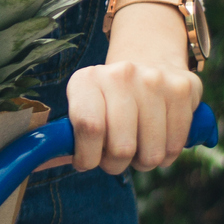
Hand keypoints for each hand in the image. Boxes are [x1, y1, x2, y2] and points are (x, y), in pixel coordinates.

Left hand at [64, 0, 202, 174]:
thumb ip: (64, 138)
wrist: (149, 59)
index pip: (88, 127)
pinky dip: (166, 156)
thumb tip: (39, 162)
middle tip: (116, 157)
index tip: (88, 161)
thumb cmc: (108, 100)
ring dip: (143, 162)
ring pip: (151, 152)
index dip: (88, 157)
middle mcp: (120, 75)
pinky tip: (158, 142)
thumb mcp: (82, 109)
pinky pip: (175, 145)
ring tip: (138, 148)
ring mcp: (154, 80)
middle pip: (121, 147)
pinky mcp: (183, 88)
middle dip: (116, 164)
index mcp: (86, 80)